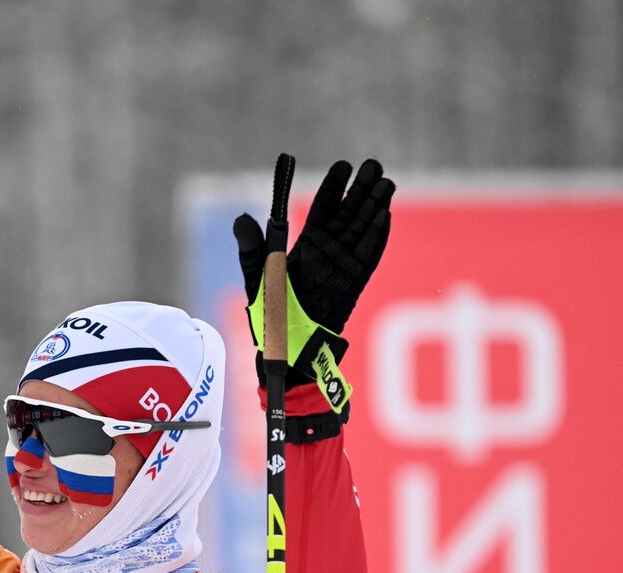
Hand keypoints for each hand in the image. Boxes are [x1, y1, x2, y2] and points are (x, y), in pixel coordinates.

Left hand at [230, 159, 394, 390]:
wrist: (286, 351)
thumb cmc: (269, 317)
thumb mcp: (257, 277)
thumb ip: (252, 248)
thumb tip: (242, 217)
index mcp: (304, 248)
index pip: (323, 210)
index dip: (334, 187)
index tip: (344, 165)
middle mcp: (326, 254)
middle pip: (348, 215)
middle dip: (361, 190)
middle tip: (374, 165)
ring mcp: (342, 268)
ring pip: (362, 231)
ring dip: (374, 206)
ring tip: (387, 182)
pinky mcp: (353, 285)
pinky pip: (367, 257)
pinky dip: (376, 238)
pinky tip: (385, 216)